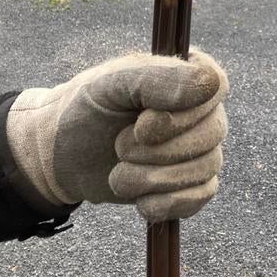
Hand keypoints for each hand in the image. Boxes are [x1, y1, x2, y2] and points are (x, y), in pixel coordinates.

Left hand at [6, 50, 227, 219]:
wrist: (61, 156)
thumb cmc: (86, 110)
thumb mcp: (110, 85)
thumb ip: (156, 78)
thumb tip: (209, 83)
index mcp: (186, 73)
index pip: (215, 85)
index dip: (182, 114)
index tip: (142, 125)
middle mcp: (201, 109)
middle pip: (212, 132)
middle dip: (159, 150)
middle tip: (119, 148)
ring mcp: (200, 147)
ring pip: (206, 167)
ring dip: (156, 178)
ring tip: (119, 176)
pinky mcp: (192, 183)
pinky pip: (201, 196)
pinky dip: (168, 203)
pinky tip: (141, 202)